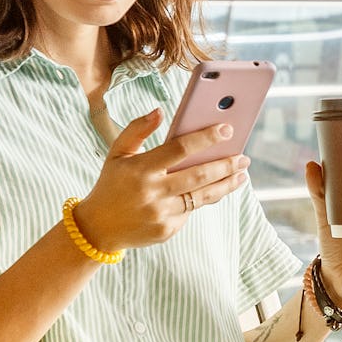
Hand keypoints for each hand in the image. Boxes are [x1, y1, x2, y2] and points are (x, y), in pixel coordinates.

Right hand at [76, 108, 248, 251]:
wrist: (98, 228)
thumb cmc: (111, 184)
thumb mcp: (116, 153)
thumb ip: (137, 129)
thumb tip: (159, 111)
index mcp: (140, 169)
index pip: (179, 149)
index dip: (205, 138)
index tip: (227, 129)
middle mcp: (152, 192)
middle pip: (198, 175)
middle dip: (226, 164)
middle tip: (243, 156)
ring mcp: (161, 214)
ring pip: (202, 196)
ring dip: (226, 184)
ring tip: (241, 174)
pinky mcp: (167, 230)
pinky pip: (191, 211)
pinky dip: (203, 198)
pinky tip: (215, 188)